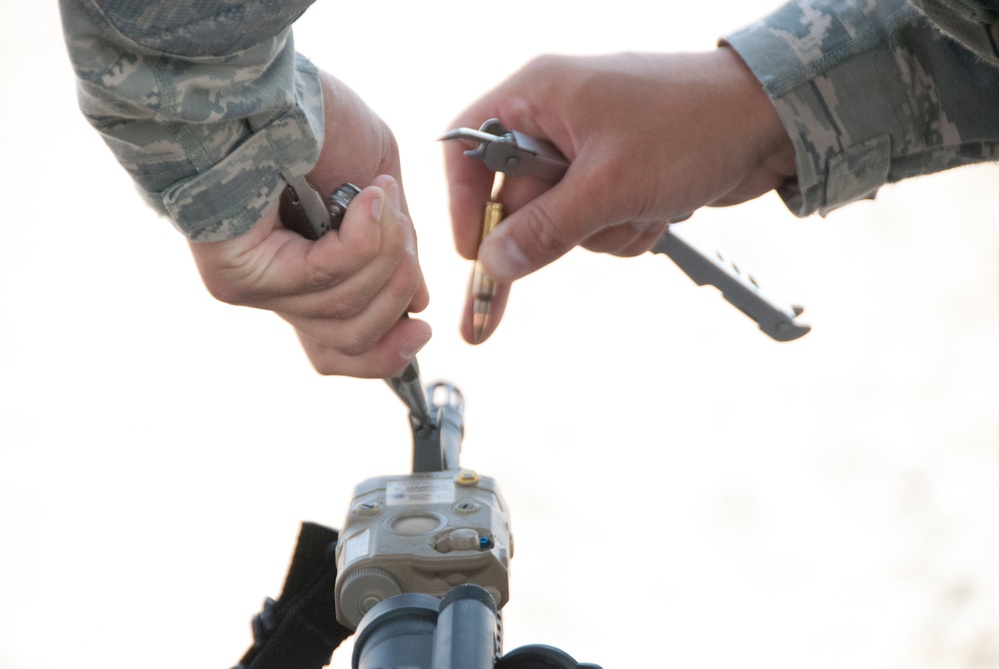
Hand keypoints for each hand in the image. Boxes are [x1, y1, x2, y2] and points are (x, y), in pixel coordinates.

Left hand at [188, 70, 429, 377]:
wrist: (267, 84)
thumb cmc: (318, 121)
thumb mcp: (380, 191)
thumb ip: (394, 249)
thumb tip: (417, 302)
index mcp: (311, 275)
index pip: (343, 348)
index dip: (387, 353)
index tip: (422, 328)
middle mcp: (281, 290)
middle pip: (354, 337)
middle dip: (397, 287)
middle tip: (401, 228)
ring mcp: (258, 285)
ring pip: (346, 312)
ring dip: (384, 252)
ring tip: (378, 194)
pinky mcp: (241, 273)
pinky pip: (324, 280)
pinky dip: (360, 240)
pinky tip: (363, 199)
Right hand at [444, 48, 794, 342]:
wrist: (771, 122)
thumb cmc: (693, 123)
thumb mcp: (608, 185)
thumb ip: (545, 229)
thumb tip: (495, 262)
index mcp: (538, 96)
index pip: (468, 151)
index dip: (463, 204)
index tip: (473, 251)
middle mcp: (557, 119)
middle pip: (517, 198)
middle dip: (553, 230)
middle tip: (570, 247)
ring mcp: (590, 150)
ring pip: (560, 220)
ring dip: (599, 232)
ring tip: (638, 208)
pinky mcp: (619, 175)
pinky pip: (597, 224)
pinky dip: (624, 229)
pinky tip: (656, 211)